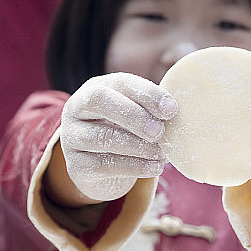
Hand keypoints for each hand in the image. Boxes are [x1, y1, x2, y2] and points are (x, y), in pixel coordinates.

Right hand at [59, 73, 176, 201]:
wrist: (100, 168)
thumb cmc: (124, 131)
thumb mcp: (134, 114)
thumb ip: (152, 108)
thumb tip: (178, 109)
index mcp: (96, 88)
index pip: (120, 82)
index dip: (147, 93)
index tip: (171, 109)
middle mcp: (78, 108)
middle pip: (100, 101)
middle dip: (135, 116)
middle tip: (159, 132)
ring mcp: (72, 137)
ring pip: (103, 137)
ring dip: (138, 146)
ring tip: (162, 154)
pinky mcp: (77, 166)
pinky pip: (105, 165)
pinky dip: (134, 167)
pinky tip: (154, 168)